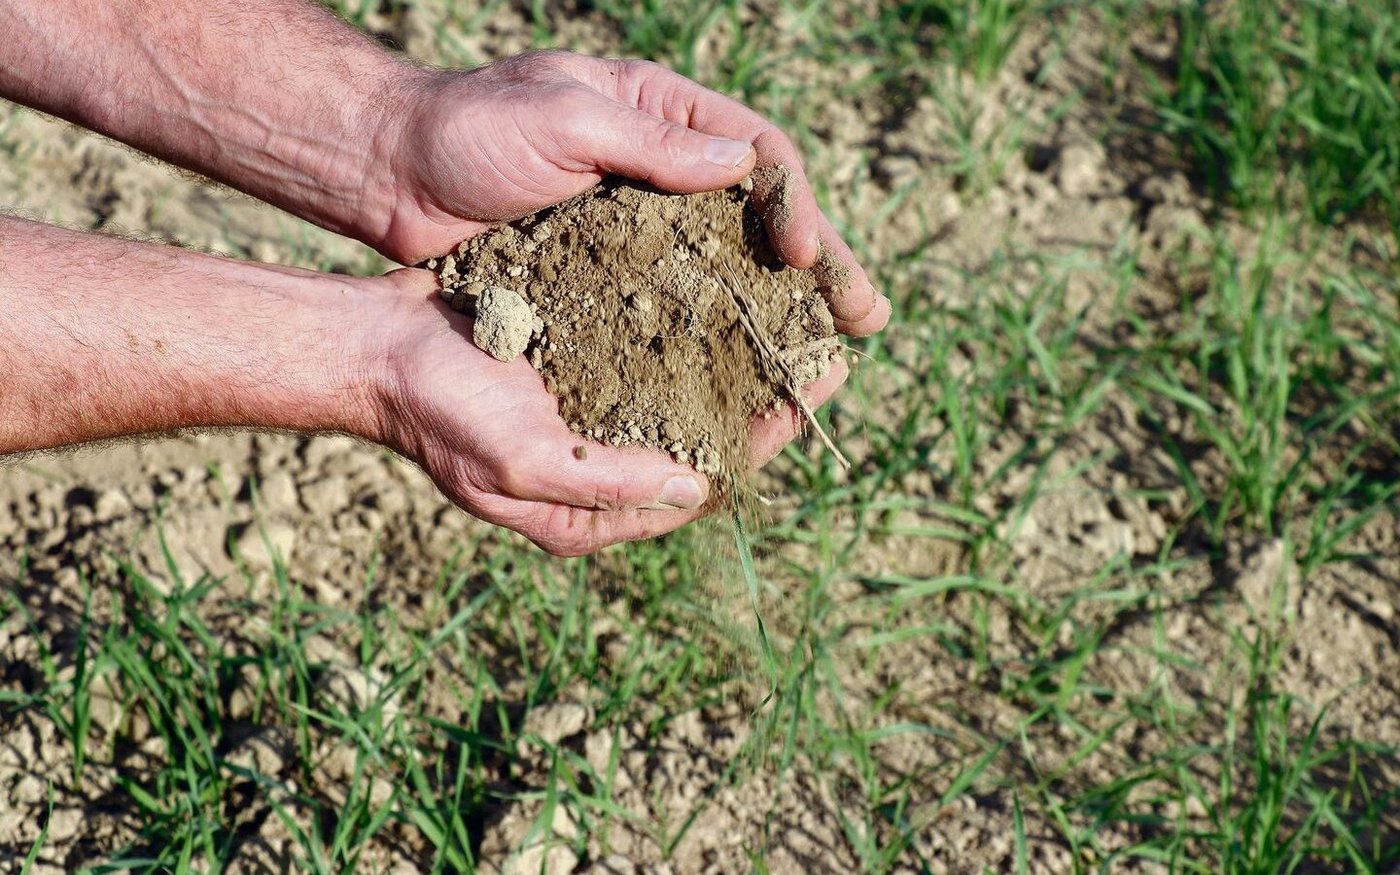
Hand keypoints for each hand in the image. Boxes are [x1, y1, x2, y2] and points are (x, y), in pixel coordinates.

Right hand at [366, 270, 848, 555]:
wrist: (377, 347)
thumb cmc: (438, 412)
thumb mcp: (520, 461)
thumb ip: (609, 480)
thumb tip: (696, 484)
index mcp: (593, 510)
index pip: (699, 488)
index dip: (757, 448)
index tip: (808, 403)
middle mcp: (604, 467)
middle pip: (706, 440)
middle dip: (764, 403)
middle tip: (826, 358)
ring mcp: (595, 414)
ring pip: (688, 394)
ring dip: (737, 363)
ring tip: (793, 322)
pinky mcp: (583, 365)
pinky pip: (652, 353)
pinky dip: (692, 330)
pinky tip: (729, 291)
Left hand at [375, 51, 889, 335]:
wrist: (389, 172)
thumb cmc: (468, 131)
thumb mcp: (559, 119)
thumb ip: (649, 141)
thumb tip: (745, 167)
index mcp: (661, 111)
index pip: (757, 152)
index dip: (793, 203)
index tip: (803, 257)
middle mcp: (664, 166)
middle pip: (761, 217)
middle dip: (818, 267)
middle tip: (868, 317)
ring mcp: (640, 221)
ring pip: (731, 264)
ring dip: (780, 310)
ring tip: (827, 356)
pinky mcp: (610, 270)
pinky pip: (679, 300)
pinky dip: (717, 332)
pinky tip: (745, 371)